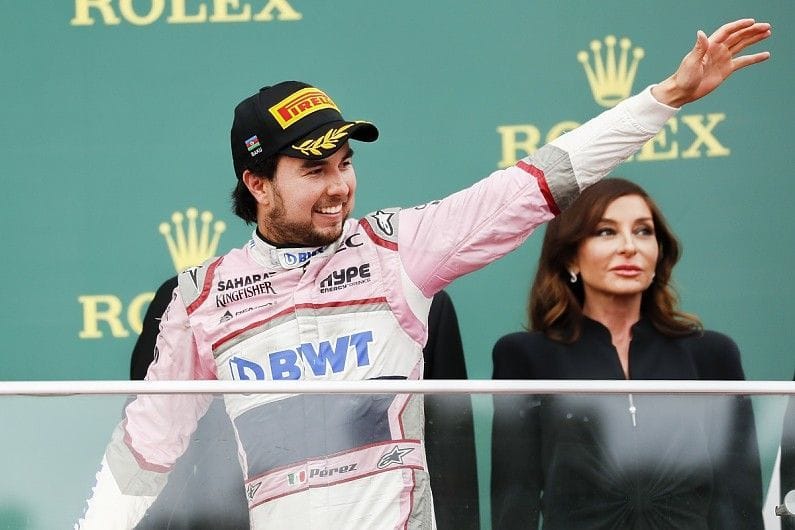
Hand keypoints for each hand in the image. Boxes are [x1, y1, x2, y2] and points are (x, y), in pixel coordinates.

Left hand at [652, 19, 770, 106]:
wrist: (682, 92)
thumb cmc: (684, 77)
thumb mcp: (691, 62)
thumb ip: (699, 48)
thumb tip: (700, 32)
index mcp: (710, 45)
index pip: (727, 31)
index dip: (739, 26)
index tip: (752, 22)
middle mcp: (718, 49)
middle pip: (738, 36)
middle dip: (752, 31)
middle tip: (766, 26)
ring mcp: (723, 59)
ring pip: (742, 45)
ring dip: (754, 39)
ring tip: (768, 33)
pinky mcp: (726, 69)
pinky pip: (743, 61)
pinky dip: (754, 58)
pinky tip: (765, 55)